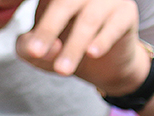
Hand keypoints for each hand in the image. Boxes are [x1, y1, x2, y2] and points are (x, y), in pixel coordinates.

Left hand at [17, 0, 147, 93]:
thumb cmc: (62, 48)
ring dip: (73, 46)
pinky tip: (92, 53)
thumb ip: (28, 47)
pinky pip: (115, 25)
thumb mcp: (36, 51)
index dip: (39, 22)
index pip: (43, 0)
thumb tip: (42, 49)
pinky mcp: (126, 11)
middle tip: (35, 53)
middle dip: (47, 29)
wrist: (102, 62)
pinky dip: (102, 40)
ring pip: (88, 19)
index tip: (27, 41)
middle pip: (62, 4)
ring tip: (61, 70)